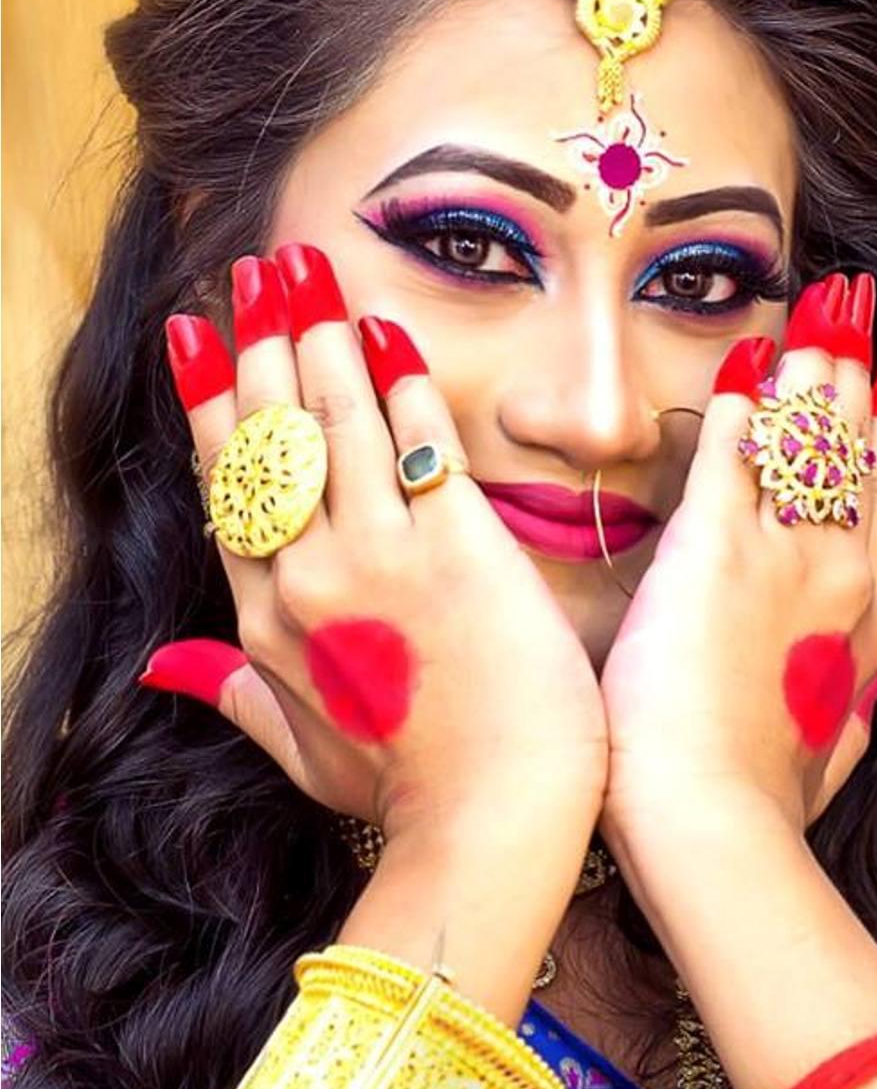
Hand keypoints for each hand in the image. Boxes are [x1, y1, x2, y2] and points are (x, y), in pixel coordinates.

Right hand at [143, 244, 607, 843]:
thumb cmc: (408, 789)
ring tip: (310, 270)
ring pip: (339, 419)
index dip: (209, 401)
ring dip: (322, 334)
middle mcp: (310, 574)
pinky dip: (402, 378)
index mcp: (267, 619)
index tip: (197, 336)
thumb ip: (237, 695)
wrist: (493, 818)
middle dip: (262, 341)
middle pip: (273, 435)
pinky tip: (387, 327)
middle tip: (258, 272)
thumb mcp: (302, 749)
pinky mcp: (459, 545)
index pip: (226, 485)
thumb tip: (169, 671)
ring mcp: (383, 553)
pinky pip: (421, 439)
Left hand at [598, 271, 876, 842]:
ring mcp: (781, 554)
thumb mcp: (830, 754)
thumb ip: (849, 710)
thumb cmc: (763, 805)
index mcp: (863, 622)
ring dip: (806, 373)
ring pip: (805, 439)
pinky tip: (739, 364)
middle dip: (852, 378)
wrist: (715, 824)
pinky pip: (731, 453)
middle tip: (852, 319)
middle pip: (853, 453)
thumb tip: (865, 694)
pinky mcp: (714, 548)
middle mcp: (837, 573)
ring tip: (811, 318)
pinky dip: (737, 404)